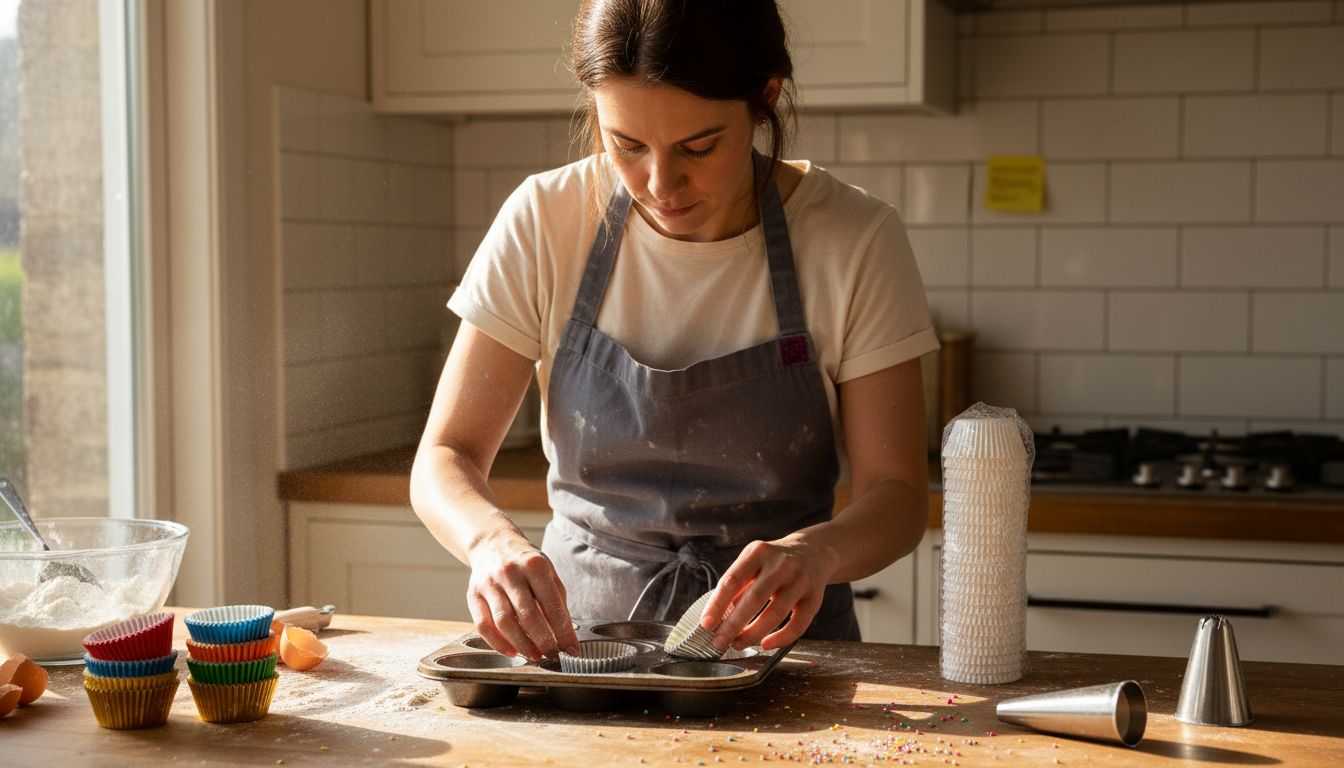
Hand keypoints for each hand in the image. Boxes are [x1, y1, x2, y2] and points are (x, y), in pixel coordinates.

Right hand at [466, 531, 579, 659]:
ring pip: (505, 623)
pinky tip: (512, 651)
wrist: (492, 543)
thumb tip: (566, 634)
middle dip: (544, 641)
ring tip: (535, 656)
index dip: (563, 631)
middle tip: (554, 656)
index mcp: (534, 565)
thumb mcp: (548, 571)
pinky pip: (483, 625)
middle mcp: (510, 573)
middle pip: (528, 616)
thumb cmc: (525, 562)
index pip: (552, 604)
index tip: (572, 649)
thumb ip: (556, 600)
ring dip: (522, 645)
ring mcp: (489, 584)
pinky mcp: (473, 595)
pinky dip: (497, 643)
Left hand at [700, 536, 838, 651]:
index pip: (733, 580)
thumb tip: (716, 618)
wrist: (814, 551)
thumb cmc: (774, 562)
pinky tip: (765, 644)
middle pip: (754, 599)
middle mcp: (781, 564)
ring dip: (753, 633)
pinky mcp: (815, 597)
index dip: (717, 604)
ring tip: (737, 644)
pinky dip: (781, 638)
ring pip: (775, 613)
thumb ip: (737, 586)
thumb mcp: (753, 562)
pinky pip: (798, 624)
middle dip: (733, 625)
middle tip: (718, 642)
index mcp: (758, 552)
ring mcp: (800, 580)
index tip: (706, 624)